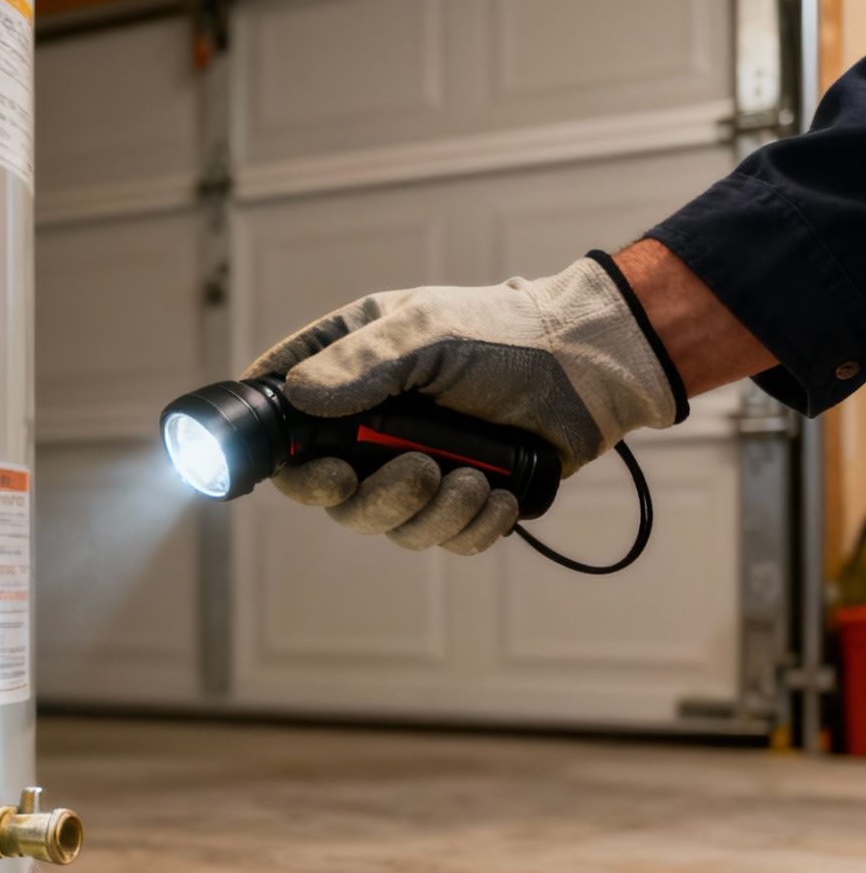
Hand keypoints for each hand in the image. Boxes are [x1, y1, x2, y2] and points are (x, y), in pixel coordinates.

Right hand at [242, 253, 684, 553]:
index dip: (283, 459)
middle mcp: (368, 428)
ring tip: (475, 480)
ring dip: (431, 512)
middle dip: (373, 498)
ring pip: (386, 525)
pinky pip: (442, 541)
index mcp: (346, 375)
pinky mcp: (457, 500)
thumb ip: (360, 363)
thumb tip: (297, 396)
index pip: (283, 422)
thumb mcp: (426, 331)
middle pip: (331, 494)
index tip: (322, 472)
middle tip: (418, 473)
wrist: (589, 365)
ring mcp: (410, 467)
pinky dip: (470, 527)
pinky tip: (498, 496)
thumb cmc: (504, 333)